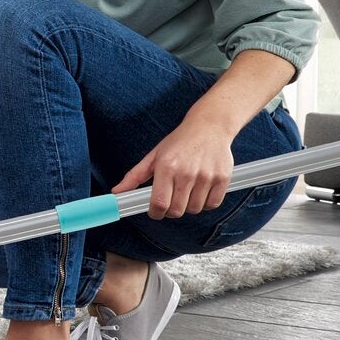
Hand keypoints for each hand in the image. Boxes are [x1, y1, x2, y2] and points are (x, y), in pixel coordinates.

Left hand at [113, 118, 237, 218]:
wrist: (210, 126)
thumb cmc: (180, 142)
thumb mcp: (154, 155)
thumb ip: (135, 176)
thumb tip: (117, 192)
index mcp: (167, 167)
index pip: (159, 203)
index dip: (155, 213)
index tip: (155, 211)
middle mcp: (187, 172)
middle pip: (177, 210)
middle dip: (171, 210)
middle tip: (171, 199)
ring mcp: (206, 176)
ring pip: (194, 209)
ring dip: (189, 206)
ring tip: (187, 191)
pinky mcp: (223, 178)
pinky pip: (212, 205)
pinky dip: (205, 203)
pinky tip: (201, 191)